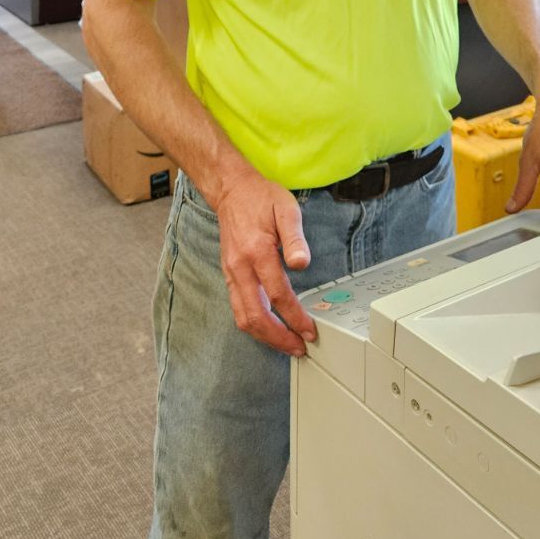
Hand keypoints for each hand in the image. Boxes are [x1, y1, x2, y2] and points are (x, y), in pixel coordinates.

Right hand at [214, 170, 317, 356]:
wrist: (231, 191)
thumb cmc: (262, 198)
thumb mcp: (286, 209)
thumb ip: (295, 238)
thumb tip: (302, 264)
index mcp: (257, 251)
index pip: (278, 295)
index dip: (295, 317)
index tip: (310, 330)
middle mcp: (240, 268)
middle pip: (256, 316)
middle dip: (279, 338)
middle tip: (300, 348)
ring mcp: (231, 274)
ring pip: (243, 318)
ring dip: (265, 337)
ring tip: (286, 345)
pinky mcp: (229, 276)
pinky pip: (238, 309)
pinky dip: (254, 325)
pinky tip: (269, 329)